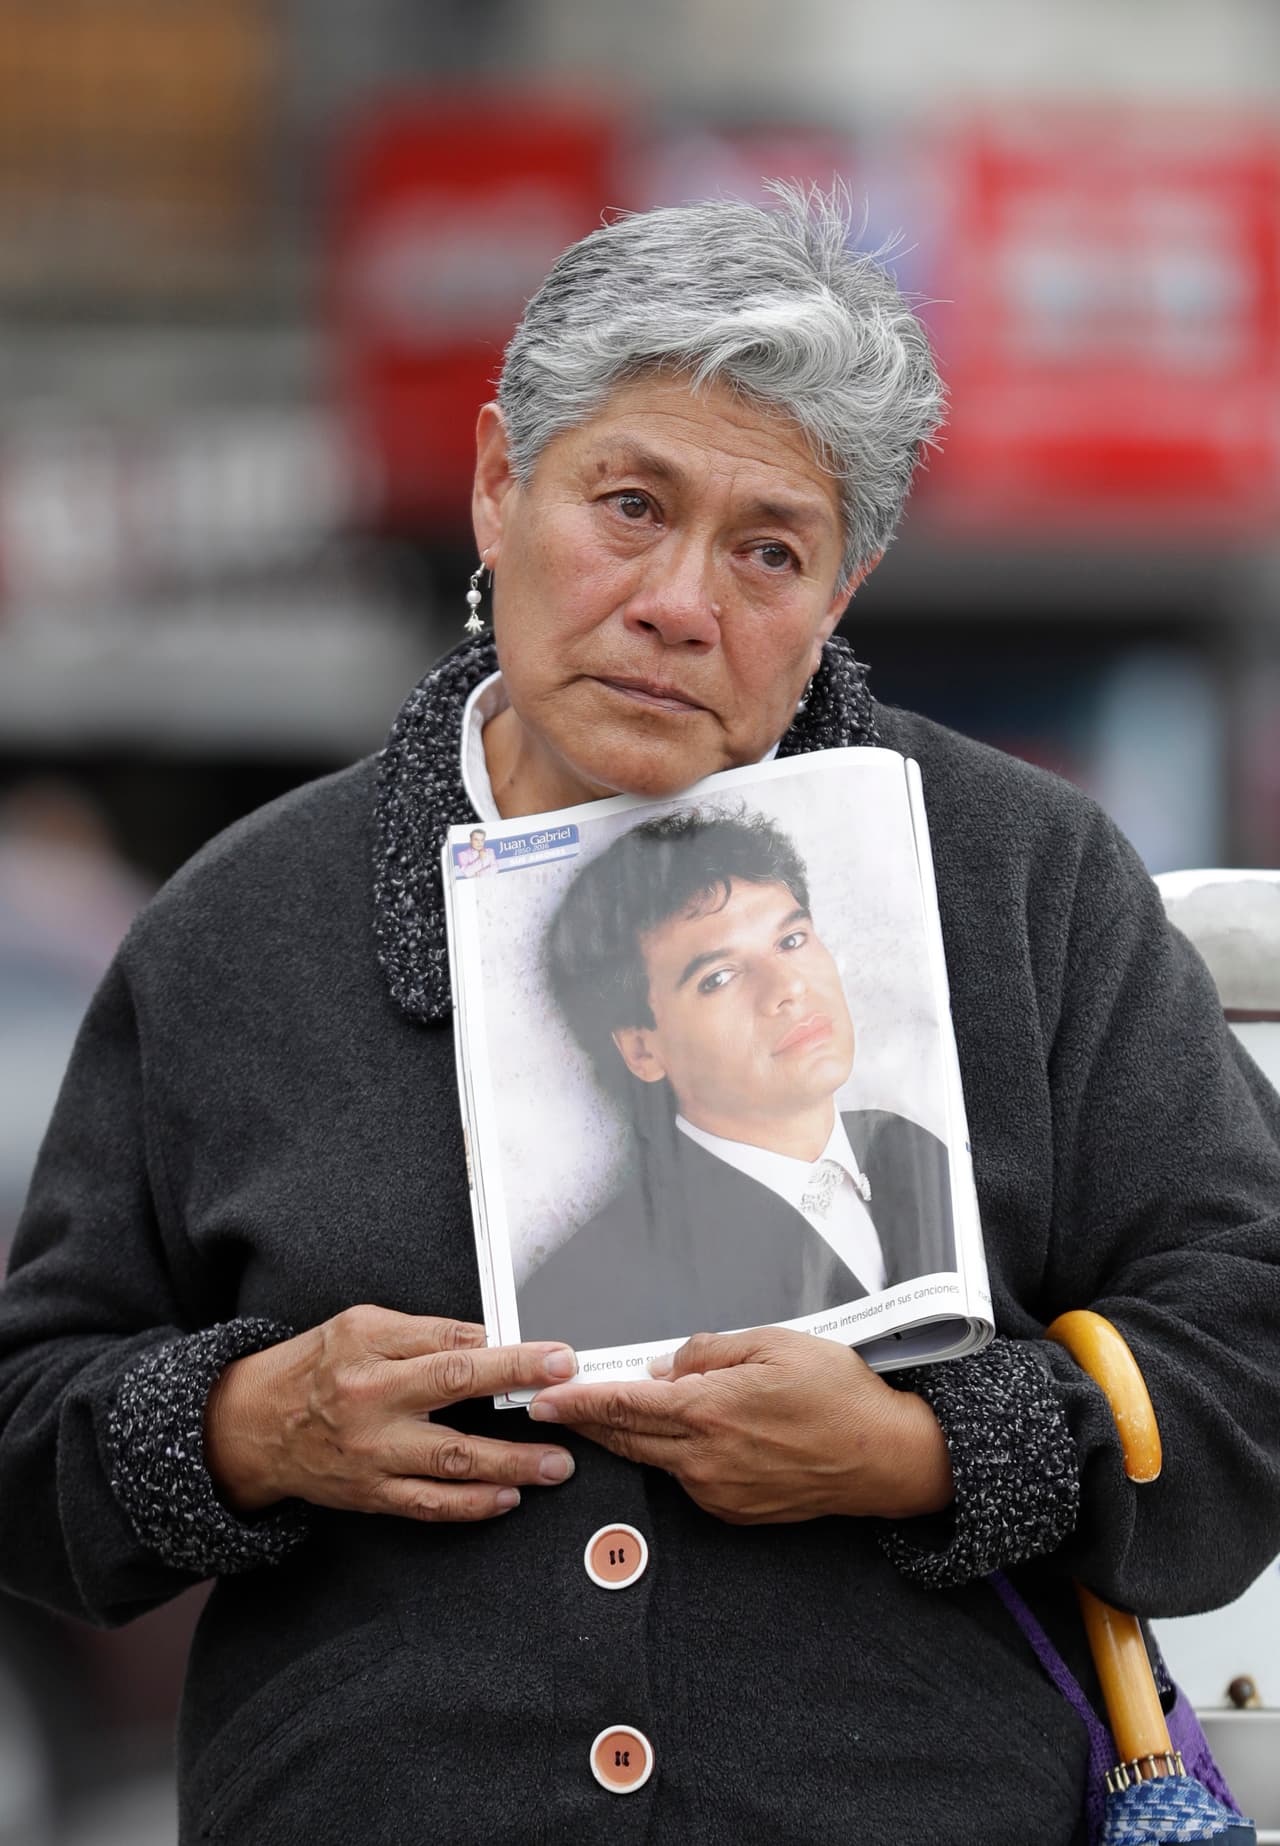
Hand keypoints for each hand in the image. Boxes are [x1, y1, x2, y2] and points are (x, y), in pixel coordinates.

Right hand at [204, 1305, 578, 1523]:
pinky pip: (429, 1505)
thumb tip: (487, 1340)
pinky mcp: (372, 1495)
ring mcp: (373, 1456)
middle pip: (456, 1394)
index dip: (510, 1352)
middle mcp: (372, 1405)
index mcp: (371, 1354)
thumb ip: (424, 1333)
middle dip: (519, 1394)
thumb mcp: (360, 1326)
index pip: (452, 1348)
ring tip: (555, 1465)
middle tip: (567, 1398)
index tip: (556, 1355)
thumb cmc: (314, 1367)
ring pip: (452, 1462)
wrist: (253, 1426)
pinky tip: (507, 1498)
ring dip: (511, 1465)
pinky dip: (472, 1505)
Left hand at [527, 1325, 952, 1524]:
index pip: (625, 1404)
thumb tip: (665, 1366)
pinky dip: (671, 1456)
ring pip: (654, 1459)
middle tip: (553, 1408)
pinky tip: (678, 1437)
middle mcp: (706, 1458)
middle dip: (585, 1423)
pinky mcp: (733, 1511)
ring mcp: (718, 1490)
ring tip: (607, 1415)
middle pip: (627, 1438)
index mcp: (711, 1410)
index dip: (578, 1402)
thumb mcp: (775, 1344)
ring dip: (627, 1438)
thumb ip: (710, 1352)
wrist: (885, 1458)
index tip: (543, 1398)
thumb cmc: (838, 1394)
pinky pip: (686, 1478)